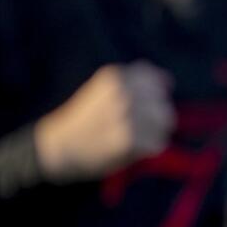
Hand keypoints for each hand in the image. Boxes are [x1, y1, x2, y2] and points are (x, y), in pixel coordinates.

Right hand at [35, 62, 174, 181]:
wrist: (58, 147)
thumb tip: (168, 81)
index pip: (157, 80)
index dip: (155, 94)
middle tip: (134, 127)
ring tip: (133, 137)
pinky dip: (148, 149)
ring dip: (154, 132)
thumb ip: (134, 83)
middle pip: (163, 103)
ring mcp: (126, 115)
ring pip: (165, 122)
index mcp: (116, 77)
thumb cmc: (85, 119)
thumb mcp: (104, 89)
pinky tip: (129, 149)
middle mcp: (123, 92)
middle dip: (155, 116)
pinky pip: (157, 143)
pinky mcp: (129, 139)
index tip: (142, 106)